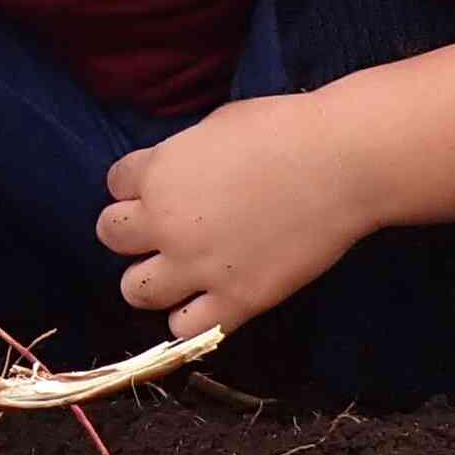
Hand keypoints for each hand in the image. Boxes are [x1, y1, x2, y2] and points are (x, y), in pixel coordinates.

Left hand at [99, 94, 377, 340]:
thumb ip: (182, 157)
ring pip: (135, 290)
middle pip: (111, 235)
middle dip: (130, 231)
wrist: (342, 163)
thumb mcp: (214, 127)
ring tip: (174, 273)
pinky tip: (205, 304)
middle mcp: (165, 223)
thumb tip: (178, 173)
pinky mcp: (236, 300)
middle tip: (162, 229)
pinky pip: (186, 328)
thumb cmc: (284, 129)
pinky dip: (189, 320)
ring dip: (148, 280)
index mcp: (158, 172)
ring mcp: (198, 265)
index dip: (136, 184)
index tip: (160, 186)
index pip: (115, 183)